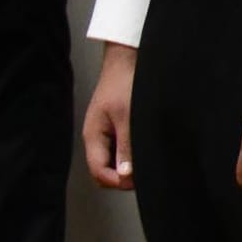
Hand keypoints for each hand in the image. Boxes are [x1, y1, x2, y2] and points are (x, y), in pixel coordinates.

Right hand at [83, 42, 136, 190]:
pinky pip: (121, 151)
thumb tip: (126, 174)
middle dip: (123, 177)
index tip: (138, 179)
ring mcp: (106, 134)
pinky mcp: (116, 128)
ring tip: (148, 158)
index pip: (99, 172)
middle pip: (104, 172)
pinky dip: (132, 154)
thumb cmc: (125, 83)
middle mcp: (97, 139)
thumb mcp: (128, 117)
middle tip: (146, 171)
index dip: (118, 181)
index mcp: (93, 137)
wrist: (127, 60)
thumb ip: (126, 147)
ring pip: (114, 163)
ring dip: (129, 165)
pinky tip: (145, 147)